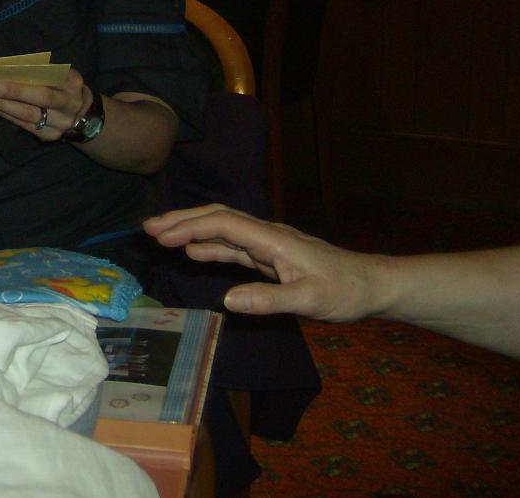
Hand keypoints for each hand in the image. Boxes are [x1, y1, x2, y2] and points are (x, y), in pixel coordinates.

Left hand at [0, 68, 89, 142]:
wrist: (82, 114)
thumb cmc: (64, 86)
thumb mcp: (60, 75)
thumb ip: (42, 72)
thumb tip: (10, 68)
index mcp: (72, 83)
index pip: (49, 80)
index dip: (28, 80)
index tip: (4, 76)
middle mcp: (69, 105)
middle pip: (41, 99)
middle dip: (13, 94)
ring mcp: (60, 124)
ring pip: (28, 116)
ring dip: (3, 107)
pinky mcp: (50, 135)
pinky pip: (24, 126)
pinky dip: (6, 115)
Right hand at [143, 204, 380, 321]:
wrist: (371, 285)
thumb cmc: (344, 291)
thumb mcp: (309, 300)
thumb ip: (269, 300)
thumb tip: (226, 301)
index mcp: (272, 239)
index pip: (224, 225)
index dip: (190, 227)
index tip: (161, 236)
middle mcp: (266, 235)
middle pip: (218, 218)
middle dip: (182, 219)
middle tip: (148, 228)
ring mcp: (267, 245)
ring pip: (222, 229)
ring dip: (191, 230)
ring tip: (160, 236)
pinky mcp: (269, 257)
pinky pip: (233, 247)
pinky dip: (209, 246)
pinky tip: (192, 252)